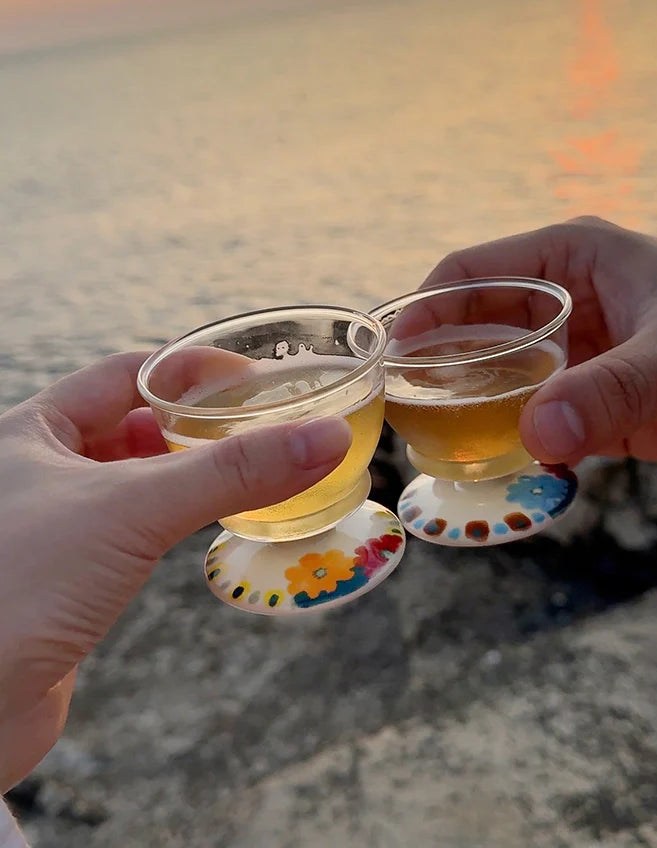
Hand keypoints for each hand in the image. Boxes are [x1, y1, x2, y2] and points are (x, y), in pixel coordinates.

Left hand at [0, 353, 350, 791]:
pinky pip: (134, 530)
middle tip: (265, 428)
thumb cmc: (20, 587)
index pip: (127, 373)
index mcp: (32, 428)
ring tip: (252, 474)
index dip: (193, 370)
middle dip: (199, 424)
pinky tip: (211, 526)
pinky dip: (177, 521)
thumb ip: (231, 472)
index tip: (256, 380)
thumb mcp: (133, 509)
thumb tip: (325, 439)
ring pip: (137, 480)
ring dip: (191, 475)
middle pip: (135, 424)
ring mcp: (53, 524)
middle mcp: (37, 468)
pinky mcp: (68, 578)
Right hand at [423, 217, 656, 467]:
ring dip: (466, 408)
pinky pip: (533, 420)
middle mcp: (563, 301)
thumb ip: (613, 389)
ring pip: (497, 378)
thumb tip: (536, 435)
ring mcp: (576, 354)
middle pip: (472, 329)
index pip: (472, 273)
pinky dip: (508, 442)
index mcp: (571, 259)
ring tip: (430, 445)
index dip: (423, 309)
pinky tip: (489, 467)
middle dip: (434, 365)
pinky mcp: (592, 402)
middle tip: (398, 411)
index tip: (387, 356)